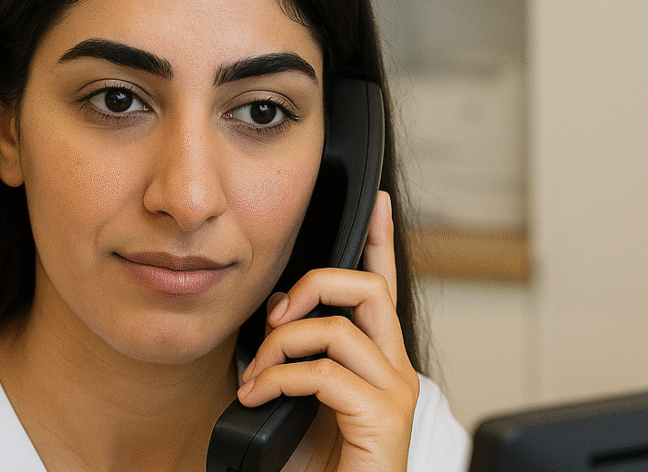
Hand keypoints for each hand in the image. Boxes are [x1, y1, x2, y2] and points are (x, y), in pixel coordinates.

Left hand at [237, 191, 418, 471]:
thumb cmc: (318, 464)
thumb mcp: (299, 399)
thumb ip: (297, 357)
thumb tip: (272, 319)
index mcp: (376, 361)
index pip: (382, 288)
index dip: (381, 242)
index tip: (379, 204)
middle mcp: (394, 370)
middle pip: (366, 290)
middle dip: (313, 285)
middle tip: (275, 315)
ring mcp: (394, 395)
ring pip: (337, 329)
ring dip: (280, 345)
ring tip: (255, 377)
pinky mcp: (384, 420)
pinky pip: (325, 373)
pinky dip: (281, 379)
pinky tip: (259, 398)